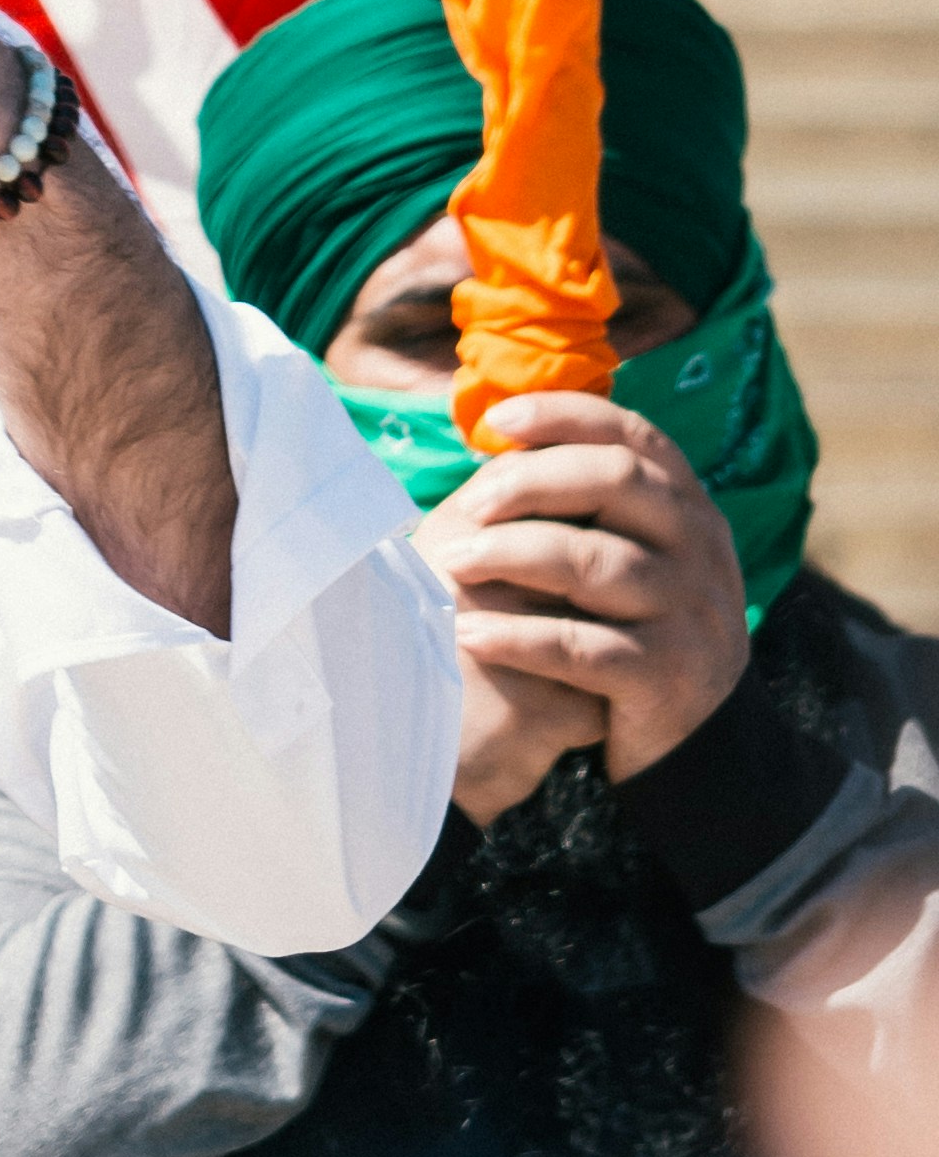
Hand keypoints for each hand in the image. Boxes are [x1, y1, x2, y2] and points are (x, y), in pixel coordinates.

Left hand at [421, 400, 749, 809]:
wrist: (698, 741)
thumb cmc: (639, 627)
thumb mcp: (640, 556)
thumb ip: (594, 505)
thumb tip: (499, 440)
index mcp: (689, 508)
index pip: (633, 436)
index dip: (565, 415)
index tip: (497, 420)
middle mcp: (701, 550)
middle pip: (617, 482)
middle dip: (532, 481)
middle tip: (472, 503)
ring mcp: (690, 613)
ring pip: (596, 562)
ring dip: (512, 555)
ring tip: (454, 563)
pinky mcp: (666, 676)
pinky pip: (581, 646)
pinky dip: (519, 638)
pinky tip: (471, 635)